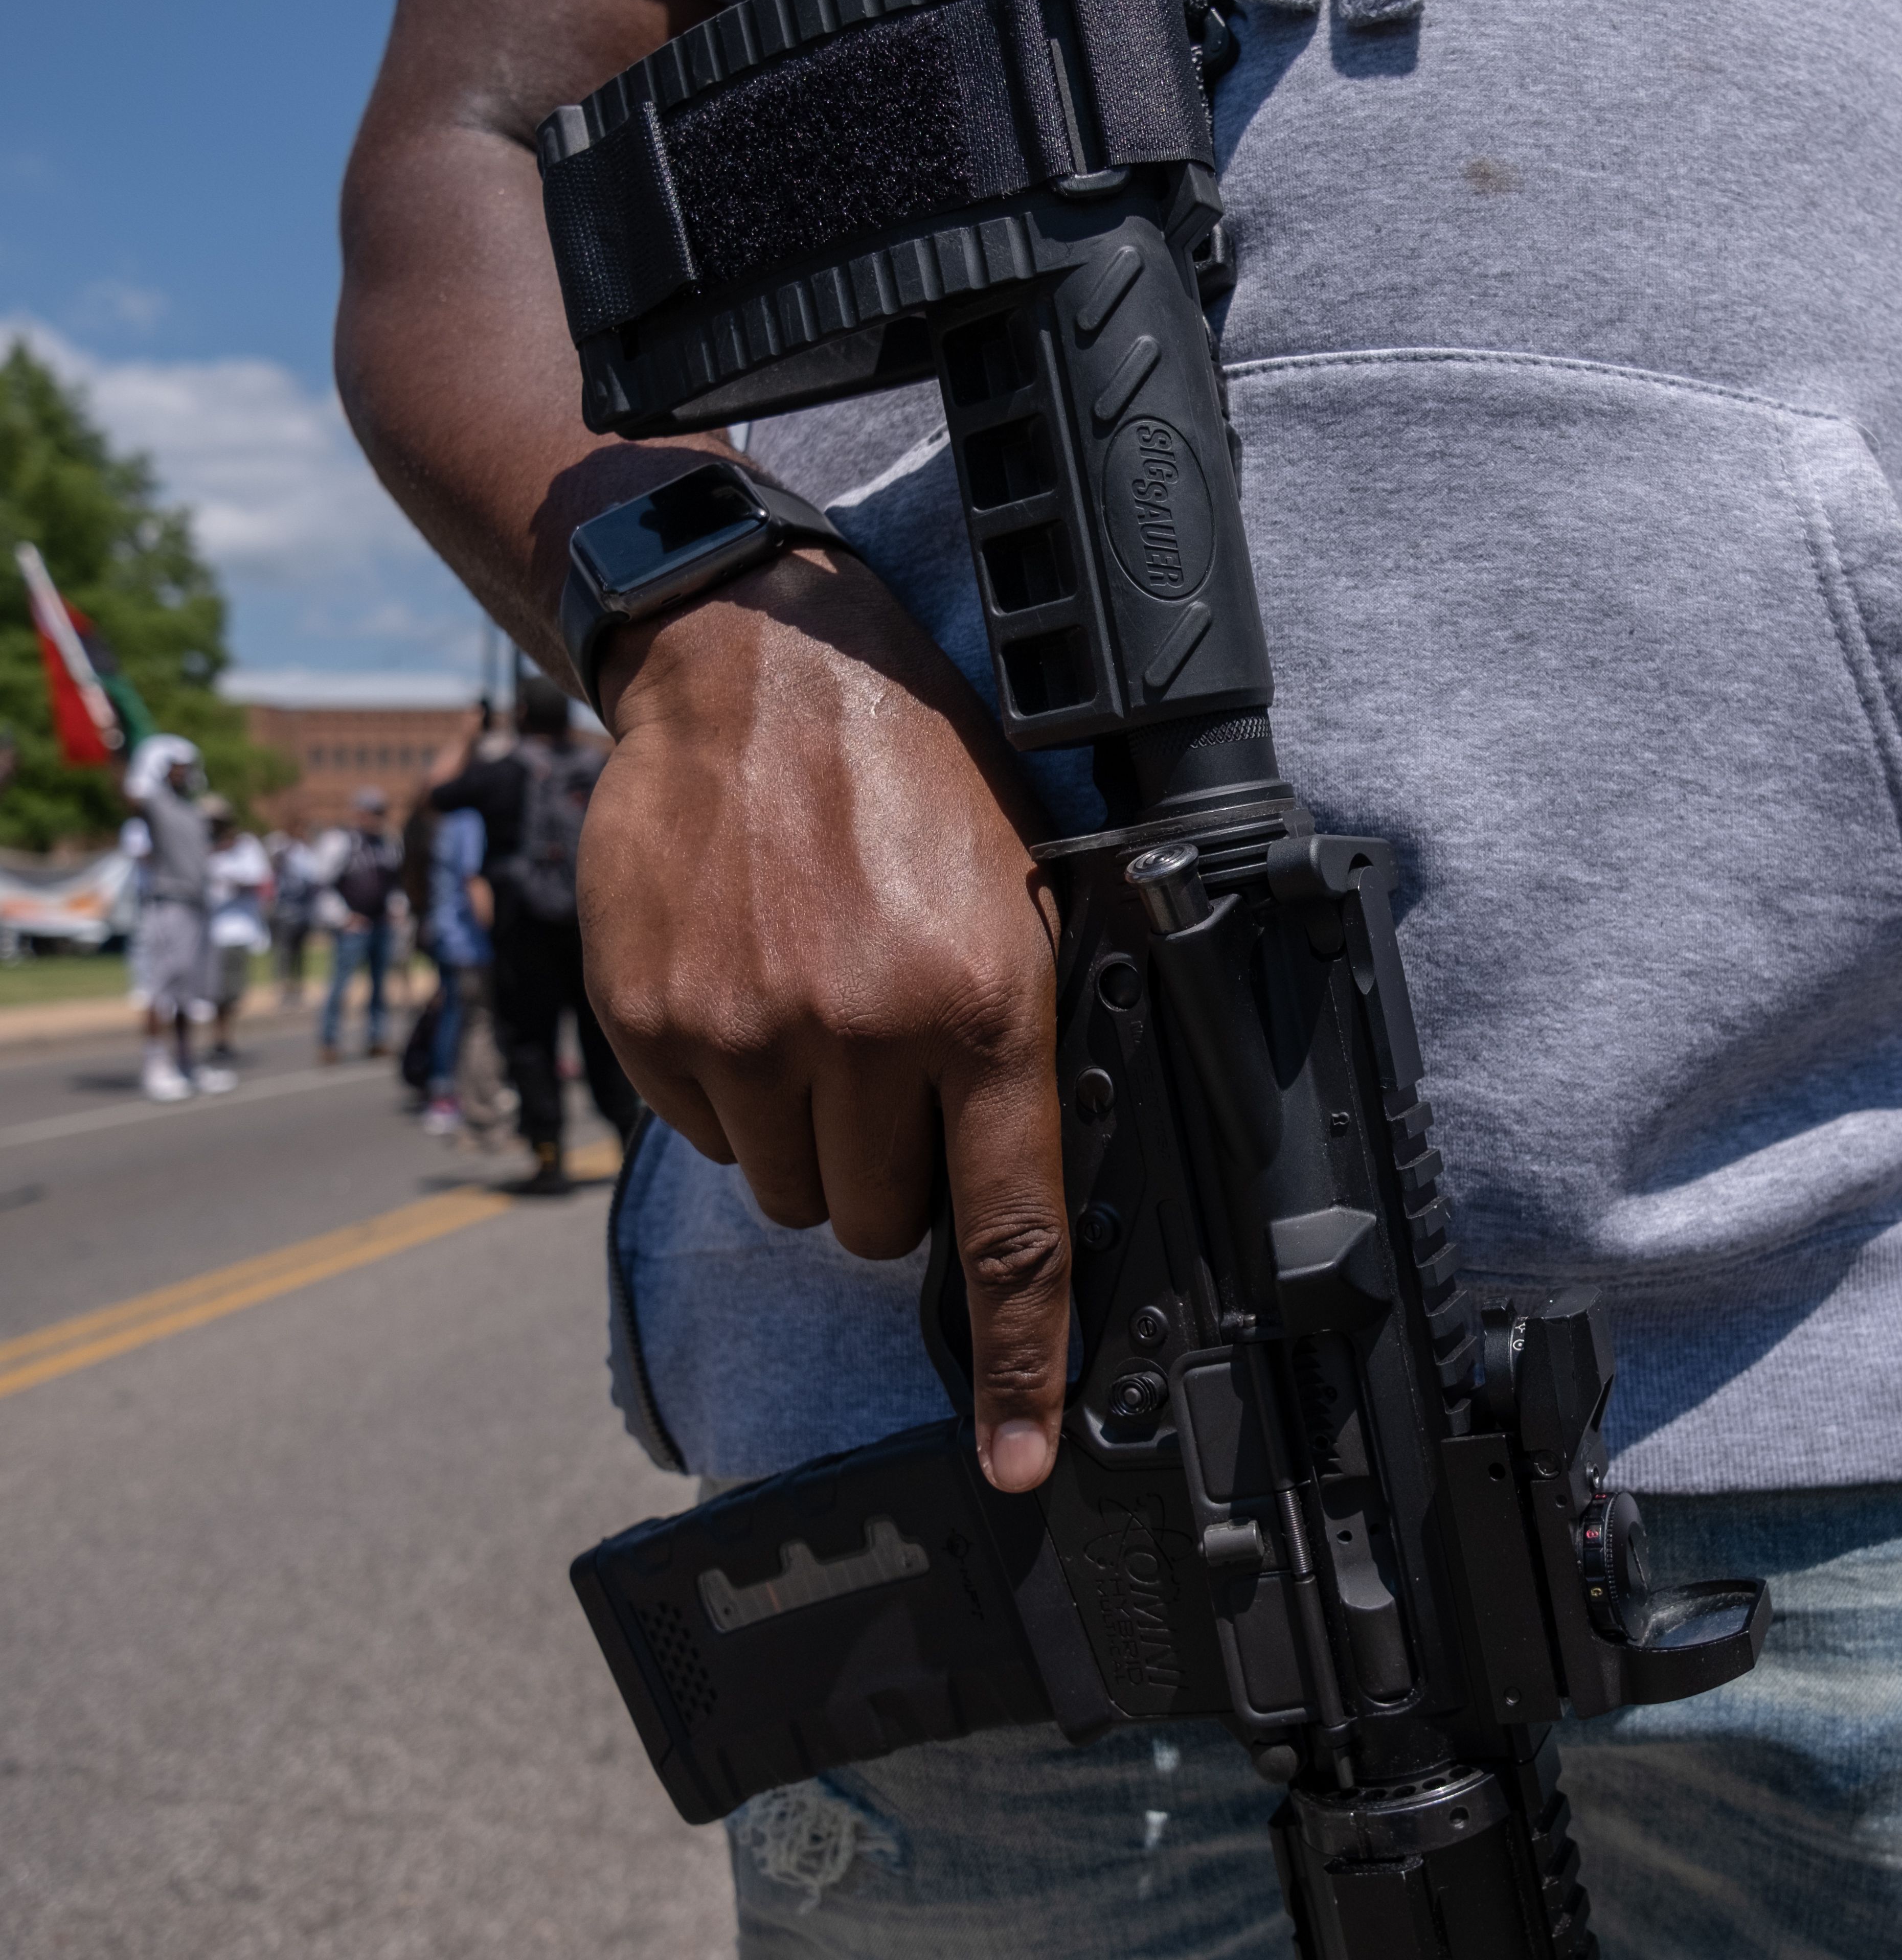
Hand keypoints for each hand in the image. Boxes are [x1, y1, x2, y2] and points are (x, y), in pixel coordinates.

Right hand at [581, 544, 1070, 1492]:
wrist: (753, 665)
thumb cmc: (915, 775)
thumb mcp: (1024, 892)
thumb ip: (1025, 1039)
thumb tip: (1029, 1192)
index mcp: (982, 1006)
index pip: (1008, 1231)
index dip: (1018, 1365)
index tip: (1020, 1457)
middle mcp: (861, 1034)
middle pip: (883, 1226)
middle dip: (897, 1172)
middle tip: (895, 1064)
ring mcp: (744, 1034)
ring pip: (795, 1193)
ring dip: (813, 1133)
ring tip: (821, 1006)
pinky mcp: (652, 1024)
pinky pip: (709, 1136)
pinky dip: (735, 1091)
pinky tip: (752, 986)